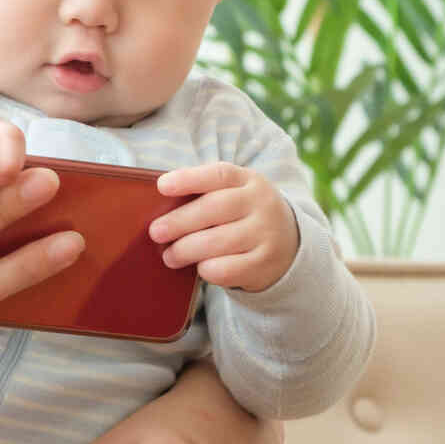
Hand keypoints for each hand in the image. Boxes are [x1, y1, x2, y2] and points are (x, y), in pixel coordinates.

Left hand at [149, 162, 300, 292]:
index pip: (219, 174)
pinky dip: (207, 269)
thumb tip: (159, 207)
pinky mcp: (265, 264)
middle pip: (214, 209)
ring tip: (170, 256)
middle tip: (156, 232)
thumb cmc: (244, 216)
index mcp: (249, 180)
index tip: (162, 186)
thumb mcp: (235, 195)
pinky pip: (227, 269)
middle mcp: (261, 204)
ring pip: (217, 242)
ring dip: (186, 250)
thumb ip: (205, 195)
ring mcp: (266, 234)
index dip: (189, 179)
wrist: (289, 245)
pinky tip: (200, 268)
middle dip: (179, 222)